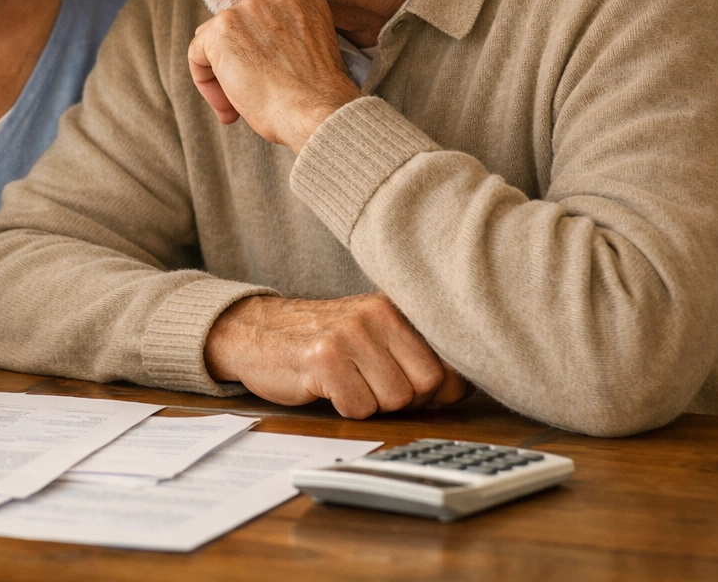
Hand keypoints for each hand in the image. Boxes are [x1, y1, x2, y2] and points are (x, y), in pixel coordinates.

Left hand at [188, 0, 360, 152]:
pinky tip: (226, 105)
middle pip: (238, 27)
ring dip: (222, 74)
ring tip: (237, 106)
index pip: (261, 22)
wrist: (317, 111)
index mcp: (301, 0)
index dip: (259, 56)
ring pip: (216, 40)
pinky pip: (197, 53)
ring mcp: (247, 9)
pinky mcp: (222, 28)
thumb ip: (283, 39)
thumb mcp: (307, 52)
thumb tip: (252, 54)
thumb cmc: (316, 97)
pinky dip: (204, 80)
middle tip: (250, 97)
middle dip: (239, 62)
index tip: (265, 83)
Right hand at [203, 293, 469, 417]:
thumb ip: (413, 352)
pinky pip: (359, 408)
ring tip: (347, 383)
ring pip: (393, 400)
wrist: (256, 333)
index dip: (437, 391)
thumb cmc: (321, 343)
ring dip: (371, 404)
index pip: (448, 364)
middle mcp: (374, 315)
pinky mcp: (323, 360)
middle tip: (371, 387)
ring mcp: (348, 336)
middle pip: (426, 386)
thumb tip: (461, 386)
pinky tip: (327, 388)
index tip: (412, 389)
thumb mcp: (371, 334)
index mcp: (393, 308)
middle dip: (404, 400)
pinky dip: (345, 409)